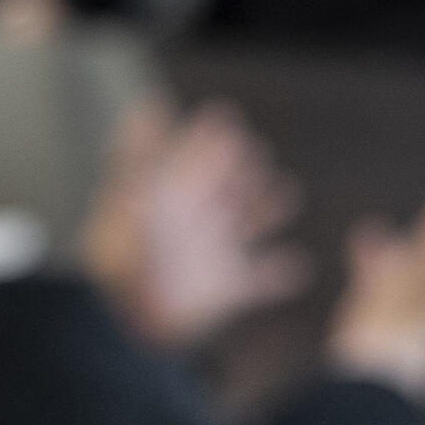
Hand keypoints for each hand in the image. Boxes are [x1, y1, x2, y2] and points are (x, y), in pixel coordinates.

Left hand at [82, 99, 311, 345]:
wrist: (127, 317)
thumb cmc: (124, 253)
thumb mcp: (136, 196)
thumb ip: (150, 155)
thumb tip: (150, 107)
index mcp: (177, 198)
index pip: (202, 160)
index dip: (214, 142)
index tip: (227, 122)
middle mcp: (199, 223)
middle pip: (231, 189)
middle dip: (246, 173)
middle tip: (255, 159)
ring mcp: (217, 255)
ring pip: (251, 224)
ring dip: (267, 209)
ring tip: (284, 193)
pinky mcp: (230, 290)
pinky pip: (263, 281)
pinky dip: (282, 274)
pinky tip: (299, 265)